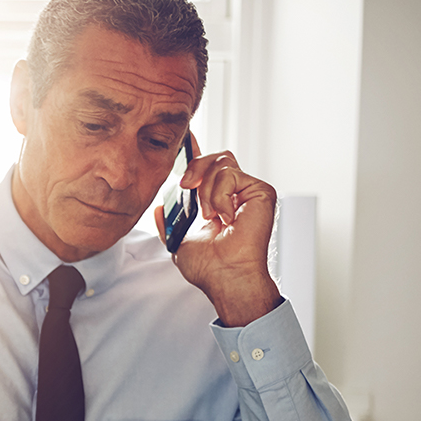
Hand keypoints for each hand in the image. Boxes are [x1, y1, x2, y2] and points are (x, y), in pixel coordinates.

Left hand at [154, 137, 281, 326]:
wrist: (224, 276)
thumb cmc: (207, 266)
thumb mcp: (178, 240)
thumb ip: (169, 221)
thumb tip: (160, 207)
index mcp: (217, 201)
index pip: (208, 168)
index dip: (195, 154)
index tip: (181, 144)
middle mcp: (235, 193)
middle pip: (216, 157)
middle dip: (196, 165)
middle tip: (186, 186)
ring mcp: (249, 191)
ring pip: (222, 164)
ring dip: (207, 191)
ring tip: (210, 217)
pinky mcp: (261, 192)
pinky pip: (231, 175)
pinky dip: (220, 196)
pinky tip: (225, 218)